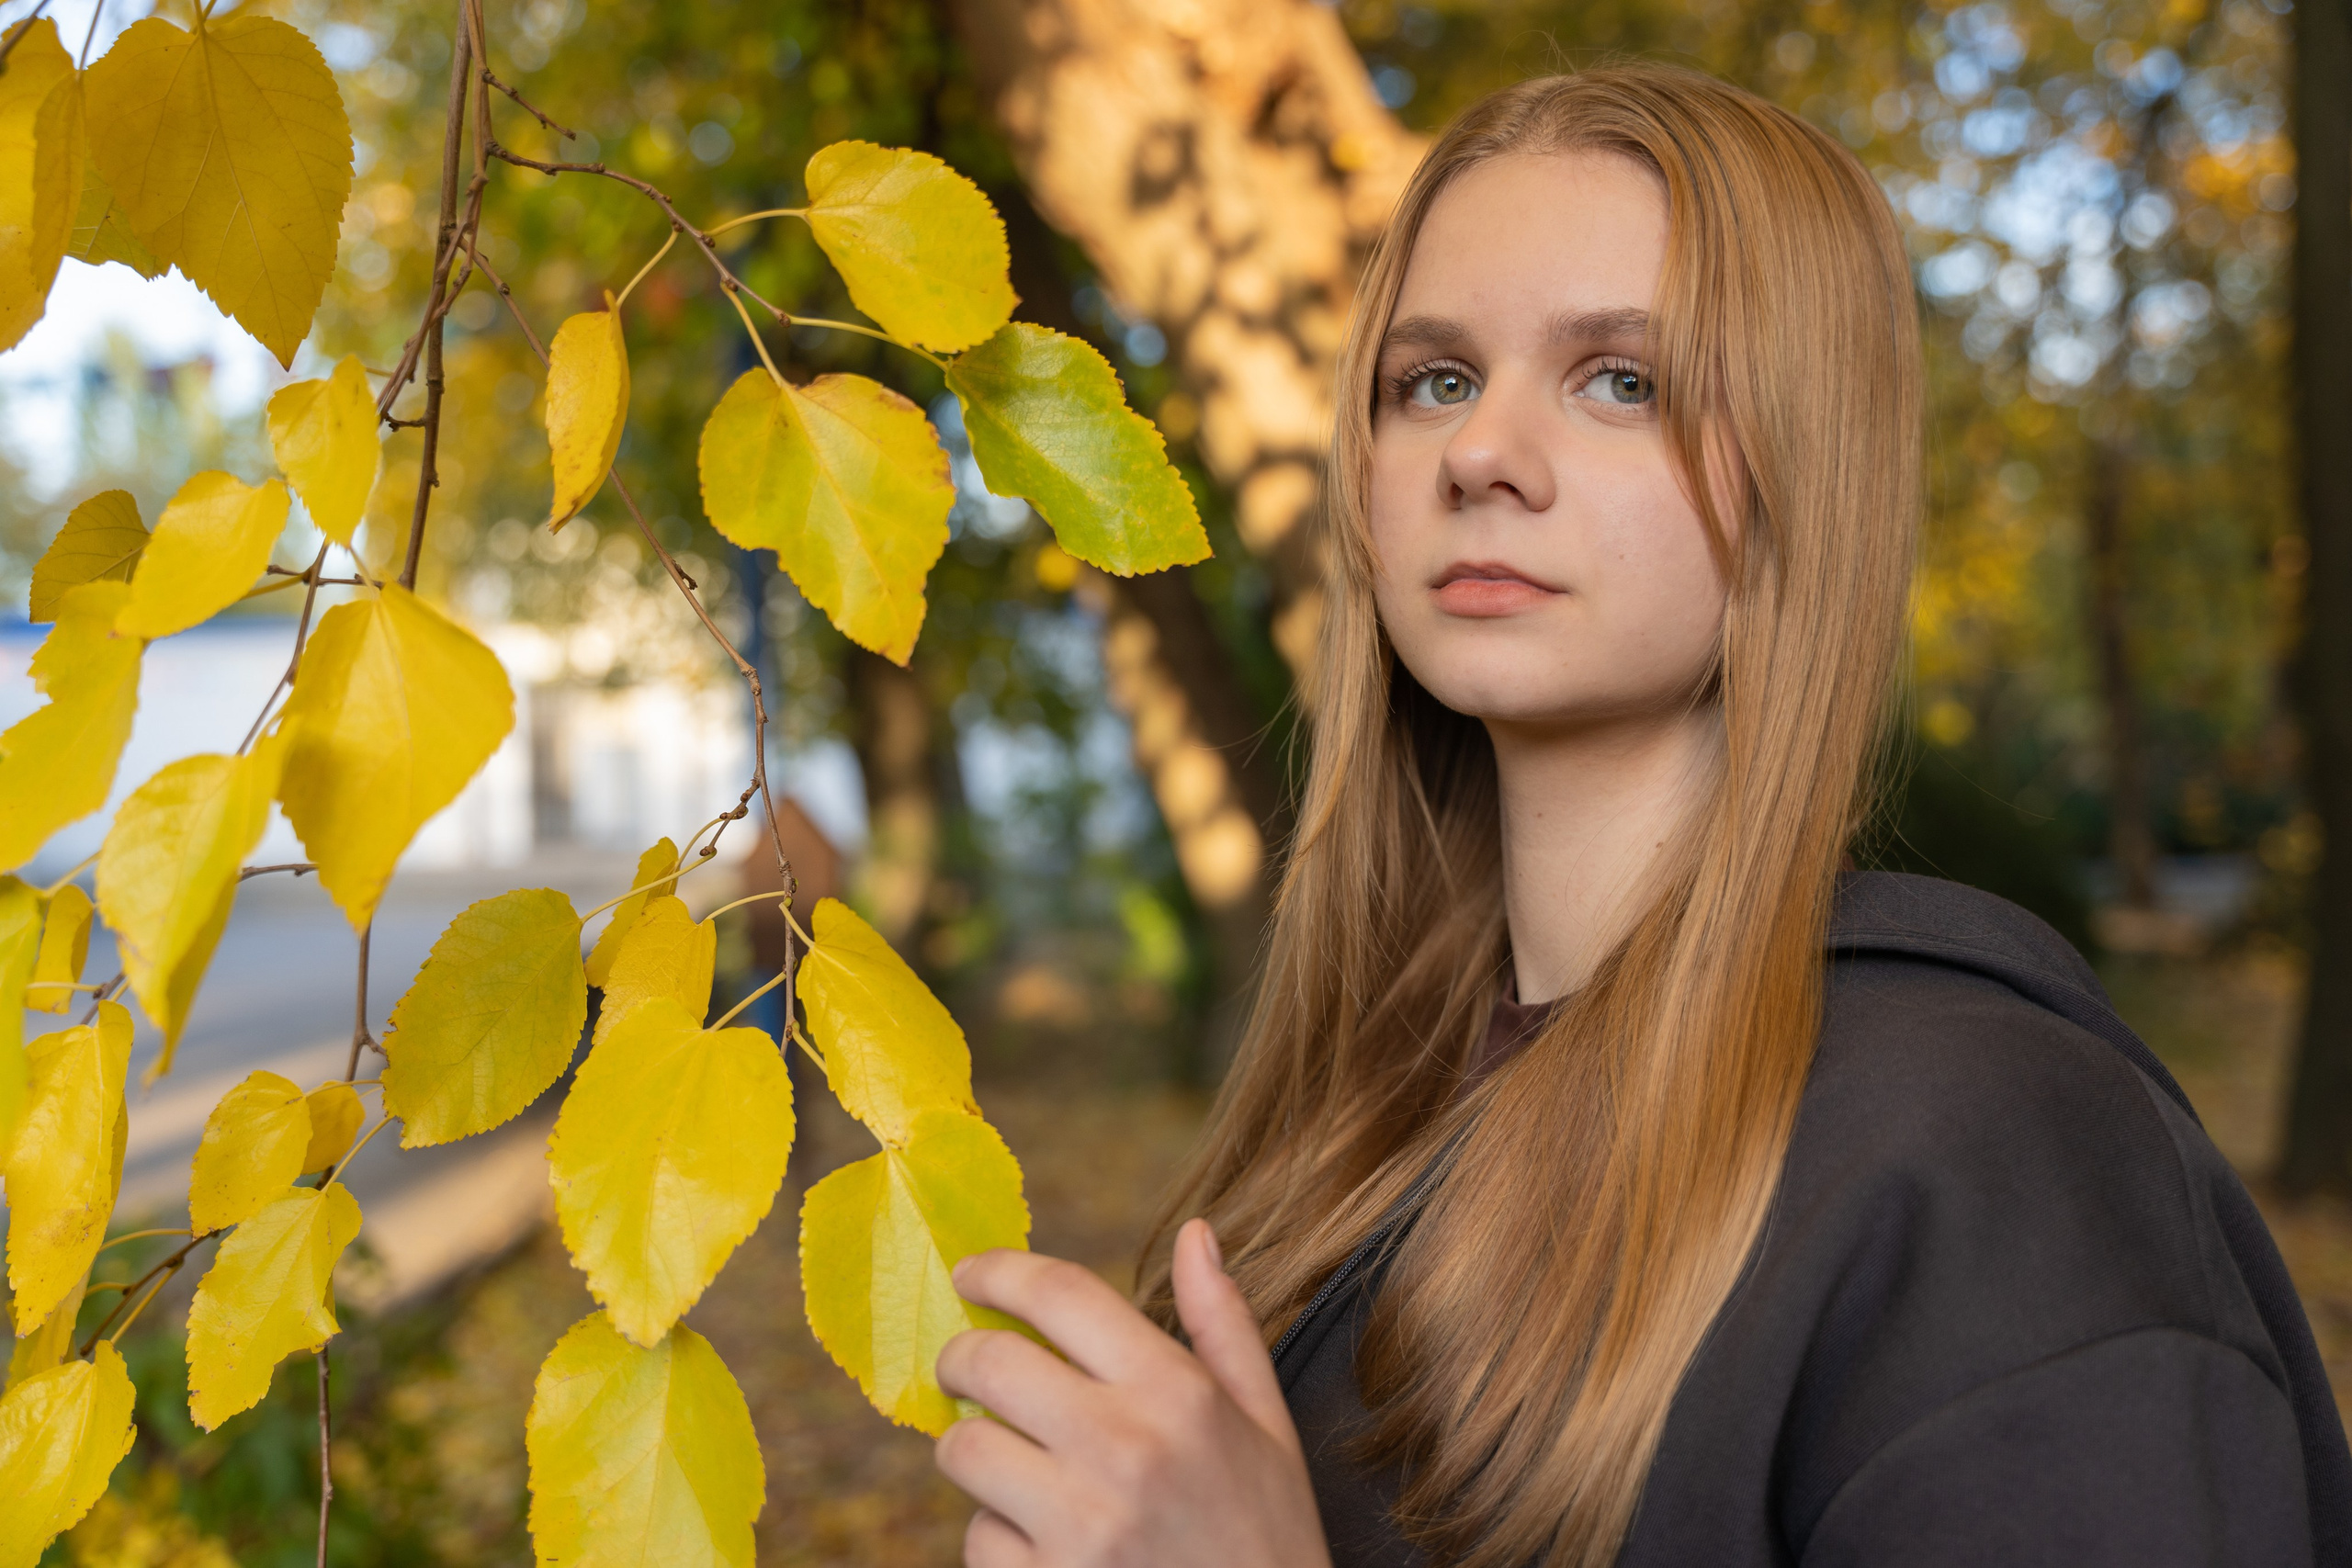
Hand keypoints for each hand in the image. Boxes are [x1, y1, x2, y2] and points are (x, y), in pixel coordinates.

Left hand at [932, 1218, 1332, 1567]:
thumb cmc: (1265, 1537)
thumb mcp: (1267, 1426)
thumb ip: (1224, 1326)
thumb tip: (1195, 1233)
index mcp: (1178, 1394)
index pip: (1062, 1294)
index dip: (1001, 1271)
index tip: (972, 1273)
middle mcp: (1124, 1448)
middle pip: (989, 1363)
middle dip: (961, 1358)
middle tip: (967, 1368)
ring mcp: (1079, 1524)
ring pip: (966, 1451)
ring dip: (974, 1452)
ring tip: (1012, 1466)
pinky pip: (978, 1540)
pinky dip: (997, 1540)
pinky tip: (1044, 1546)